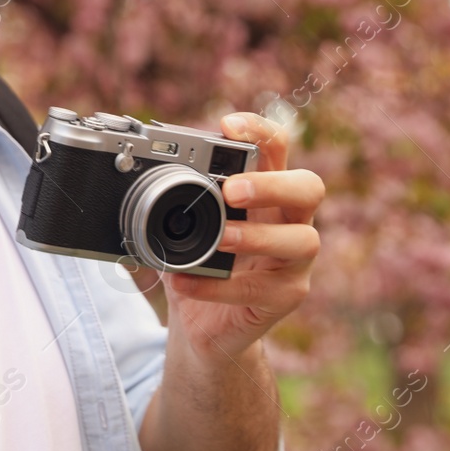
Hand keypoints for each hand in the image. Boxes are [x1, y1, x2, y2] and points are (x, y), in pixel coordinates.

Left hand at [159, 111, 323, 359]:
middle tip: (232, 191)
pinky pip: (259, 290)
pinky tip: (185, 282)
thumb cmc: (198, 262)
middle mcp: (290, 220)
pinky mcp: (285, 297)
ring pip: (303, 240)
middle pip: (309, 188)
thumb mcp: (185, 225)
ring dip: (257, 236)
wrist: (201, 323)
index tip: (228, 126)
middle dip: (272, 185)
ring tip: (221, 239)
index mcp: (267, 190)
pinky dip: (218, 287)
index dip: (259, 131)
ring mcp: (295, 260)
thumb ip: (177, 199)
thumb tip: (141, 174)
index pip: (277, 147)